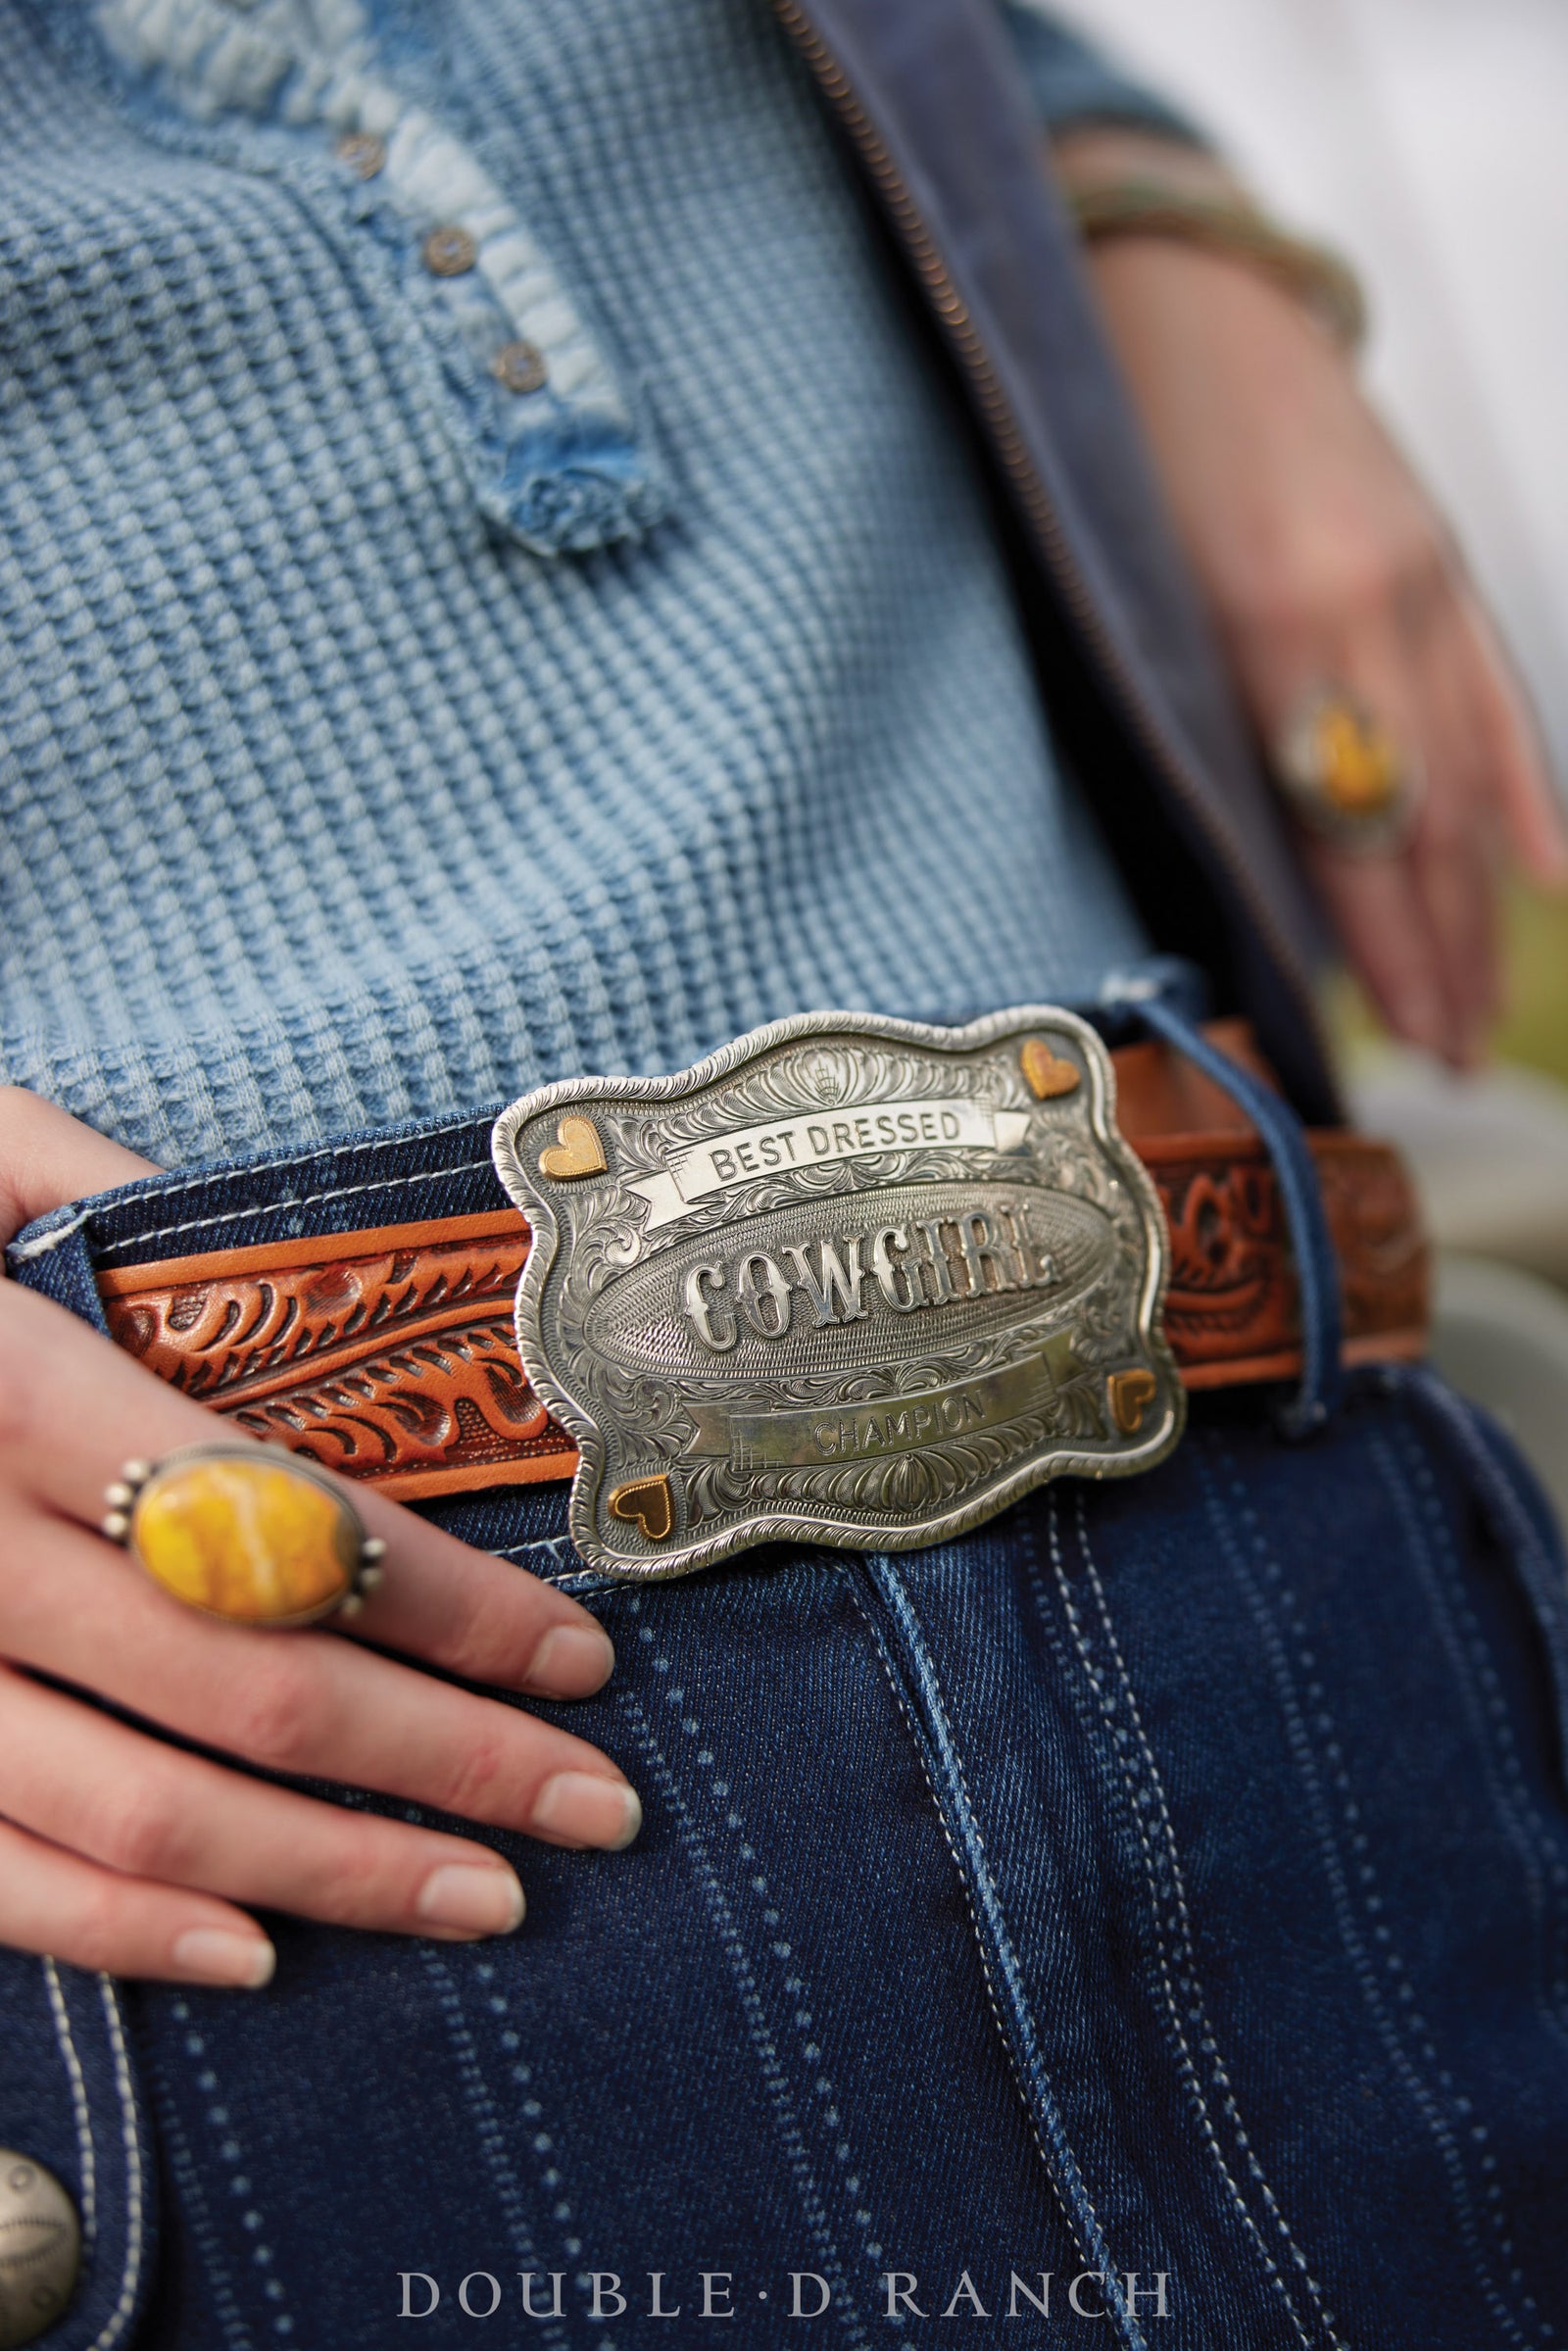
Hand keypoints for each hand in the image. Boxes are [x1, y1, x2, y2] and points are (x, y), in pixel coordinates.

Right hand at [0, 1089, 638, 1987]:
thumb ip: (96, 1191)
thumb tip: (280, 1253)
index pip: (278, 1524)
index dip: (451, 1605)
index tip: (578, 1653)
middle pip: (241, 1685)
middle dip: (446, 1758)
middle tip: (597, 1805)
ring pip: (128, 1807)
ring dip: (327, 1870)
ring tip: (483, 1896)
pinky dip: (119, 1928)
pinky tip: (254, 1948)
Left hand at [1057, 131, 1567, 1067]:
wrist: (1156, 277)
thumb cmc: (1096, 441)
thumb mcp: (1120, 593)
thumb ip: (1187, 726)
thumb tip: (1238, 874)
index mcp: (1268, 623)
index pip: (1347, 836)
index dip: (1380, 954)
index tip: (1393, 1050)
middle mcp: (1365, 604)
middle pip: (1421, 823)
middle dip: (1434, 957)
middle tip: (1440, 1063)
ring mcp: (1413, 571)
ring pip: (1464, 775)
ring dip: (1473, 907)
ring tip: (1473, 1013)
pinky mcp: (1428, 543)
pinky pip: (1492, 688)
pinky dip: (1523, 788)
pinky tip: (1549, 874)